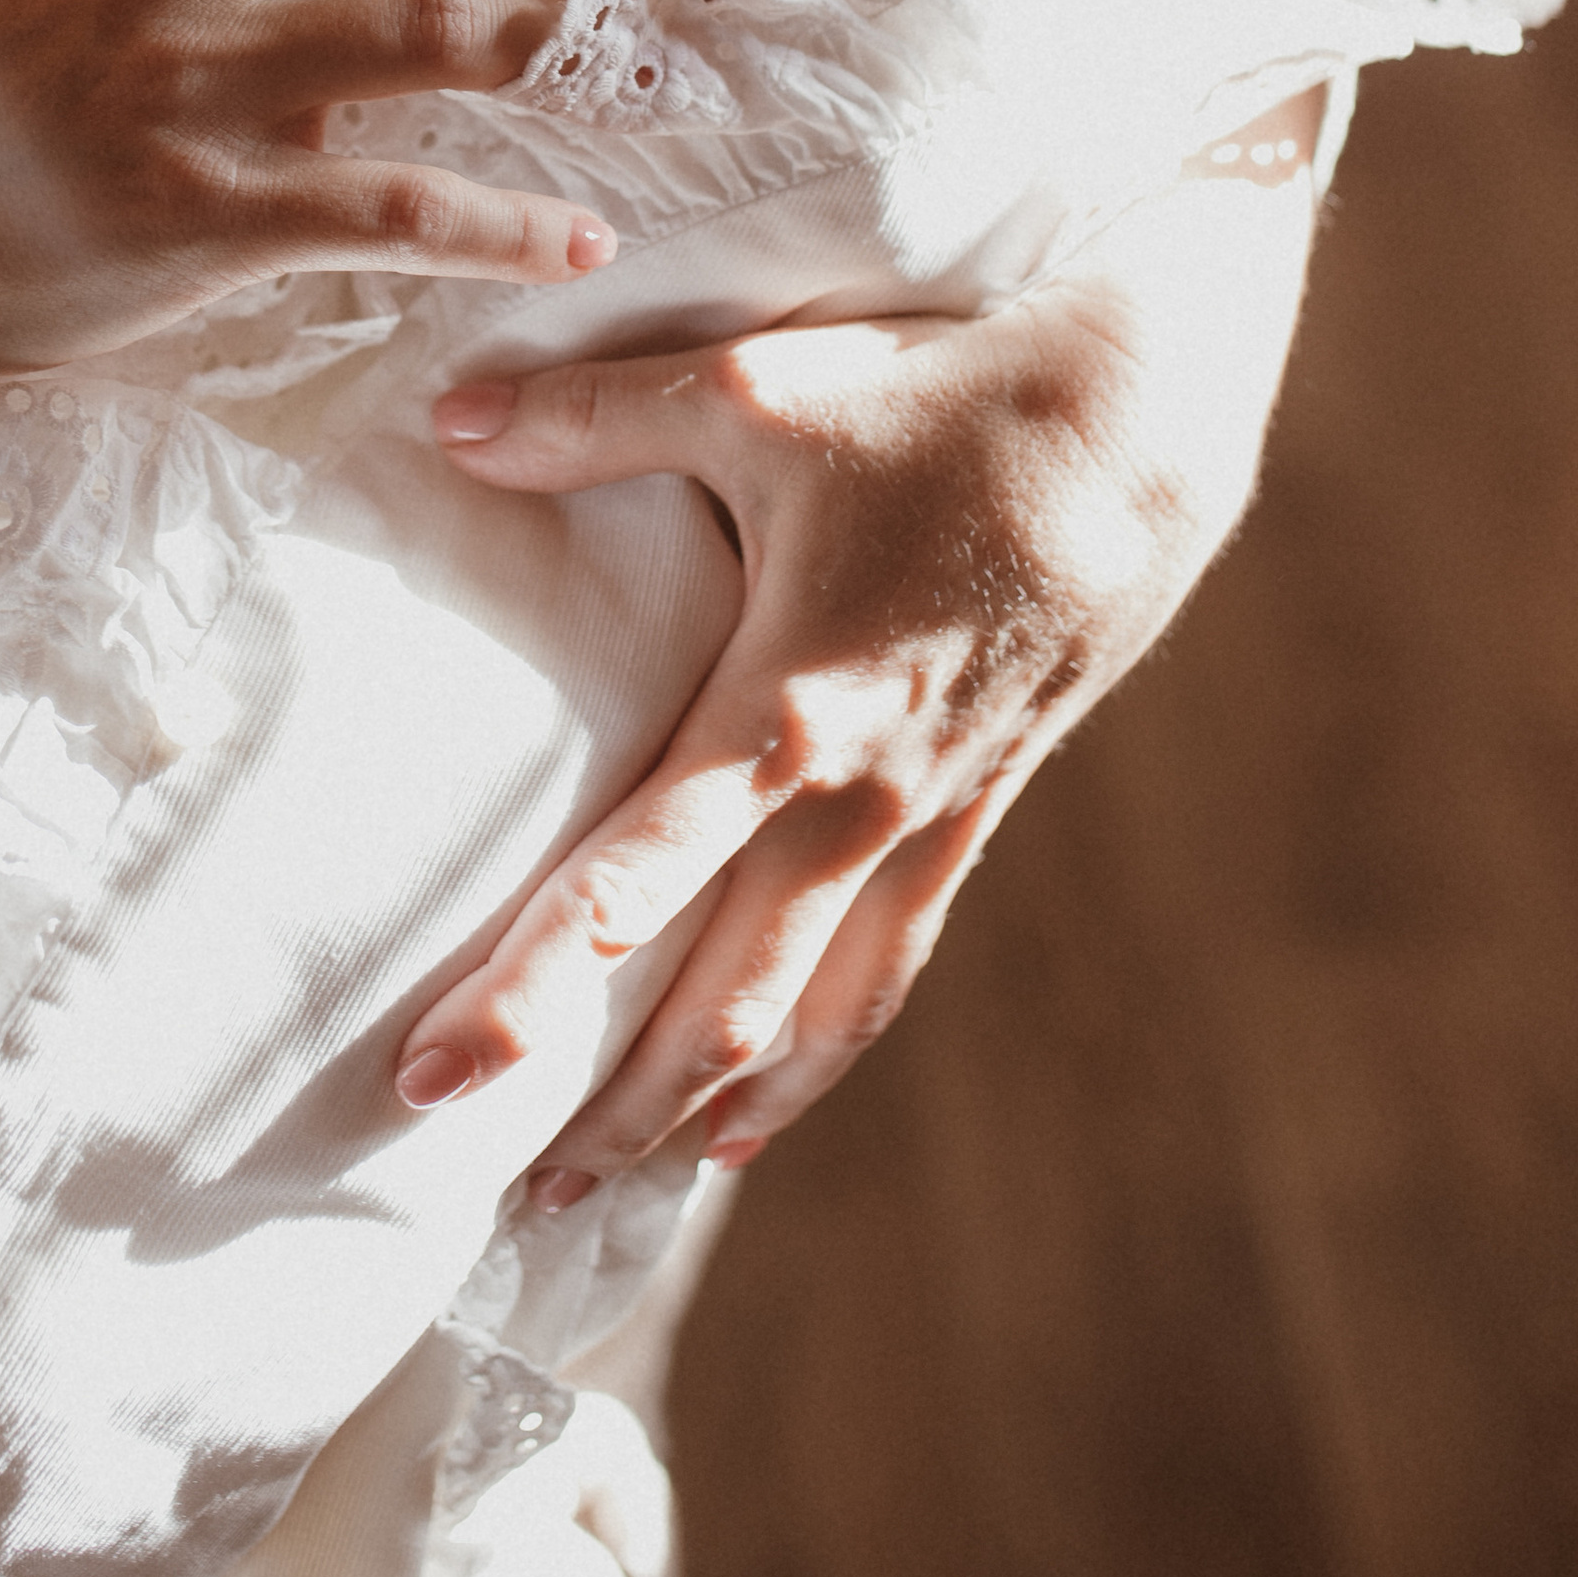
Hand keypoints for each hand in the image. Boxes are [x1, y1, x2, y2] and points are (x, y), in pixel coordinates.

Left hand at [391, 137, 1318, 1189]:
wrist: (1140, 427)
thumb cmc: (942, 395)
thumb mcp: (757, 388)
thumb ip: (593, 416)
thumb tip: (449, 421)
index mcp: (788, 710)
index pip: (637, 881)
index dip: (535, 987)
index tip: (437, 1071)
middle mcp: (854, 799)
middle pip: (714, 998)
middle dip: (599, 1099)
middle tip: (484, 1188)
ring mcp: (920, 820)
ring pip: (798, 1016)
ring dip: (694, 1107)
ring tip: (588, 1184)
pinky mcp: (969, 812)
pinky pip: (879, 972)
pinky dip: (809, 1061)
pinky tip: (748, 1124)